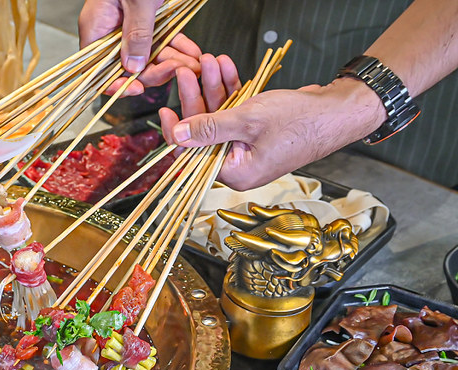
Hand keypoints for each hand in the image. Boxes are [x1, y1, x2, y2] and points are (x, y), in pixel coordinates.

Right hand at [79, 0, 201, 95]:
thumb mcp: (138, 2)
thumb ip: (136, 35)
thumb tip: (133, 68)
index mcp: (96, 28)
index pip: (97, 71)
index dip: (115, 85)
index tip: (137, 89)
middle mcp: (109, 31)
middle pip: (128, 66)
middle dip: (156, 71)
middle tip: (180, 70)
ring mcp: (126, 27)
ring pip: (147, 56)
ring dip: (171, 61)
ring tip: (193, 63)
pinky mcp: (144, 21)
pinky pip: (157, 41)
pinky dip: (174, 47)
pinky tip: (190, 51)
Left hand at [158, 72, 387, 189]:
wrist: (339, 111)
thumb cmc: (300, 120)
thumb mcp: (247, 121)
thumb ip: (208, 128)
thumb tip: (175, 135)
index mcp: (234, 173)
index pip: (192, 155)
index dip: (176, 130)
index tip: (164, 108)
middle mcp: (239, 164)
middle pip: (205, 132)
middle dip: (197, 98)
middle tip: (188, 70)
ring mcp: (249, 148)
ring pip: (220, 117)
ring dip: (214, 89)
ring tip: (209, 61)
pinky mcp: (259, 132)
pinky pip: (237, 112)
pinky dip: (232, 91)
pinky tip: (225, 68)